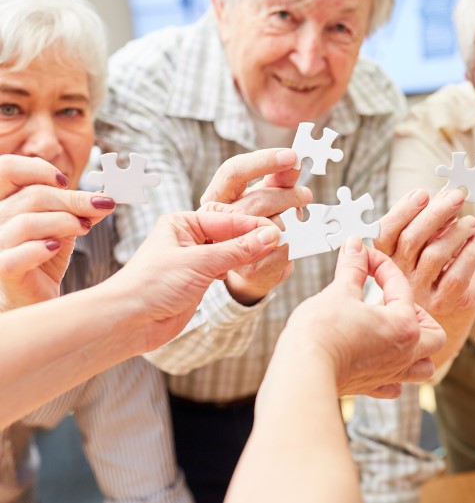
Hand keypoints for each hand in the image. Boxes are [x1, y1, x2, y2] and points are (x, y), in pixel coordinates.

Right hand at [0, 155, 114, 309]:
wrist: (34, 296)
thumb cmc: (44, 256)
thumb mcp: (64, 225)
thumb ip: (80, 209)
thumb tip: (106, 196)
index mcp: (3, 203)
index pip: (7, 169)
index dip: (38, 169)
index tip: (66, 182)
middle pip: (31, 196)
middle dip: (72, 200)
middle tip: (99, 207)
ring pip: (27, 222)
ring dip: (64, 222)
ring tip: (83, 229)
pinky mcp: (2, 269)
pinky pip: (19, 254)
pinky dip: (43, 248)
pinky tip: (56, 247)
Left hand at [104, 210, 281, 350]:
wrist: (129, 321)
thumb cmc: (151, 285)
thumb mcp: (200, 263)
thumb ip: (237, 250)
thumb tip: (269, 236)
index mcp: (183, 222)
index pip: (226, 218)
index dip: (252, 225)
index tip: (276, 231)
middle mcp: (189, 237)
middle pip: (231, 232)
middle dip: (254, 237)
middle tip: (280, 242)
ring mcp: (195, 258)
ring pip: (232, 250)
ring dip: (250, 253)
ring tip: (273, 253)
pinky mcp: (200, 278)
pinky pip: (228, 267)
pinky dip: (242, 267)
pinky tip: (256, 266)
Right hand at [199, 148, 310, 303]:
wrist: (251, 267)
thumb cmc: (255, 224)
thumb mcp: (264, 195)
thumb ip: (278, 179)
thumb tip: (295, 161)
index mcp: (217, 197)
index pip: (233, 171)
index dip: (264, 161)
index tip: (293, 156)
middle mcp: (217, 221)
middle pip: (259, 199)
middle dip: (289, 195)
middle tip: (306, 195)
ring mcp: (229, 246)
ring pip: (272, 225)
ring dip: (293, 220)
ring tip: (299, 219)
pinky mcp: (249, 268)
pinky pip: (282, 248)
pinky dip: (296, 241)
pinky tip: (296, 238)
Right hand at [282, 237, 445, 397]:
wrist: (303, 370)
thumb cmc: (322, 333)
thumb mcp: (339, 291)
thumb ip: (353, 268)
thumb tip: (355, 247)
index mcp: (404, 325)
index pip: (400, 286)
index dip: (381, 265)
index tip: (365, 257)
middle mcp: (405, 353)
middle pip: (434, 335)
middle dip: (419, 314)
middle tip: (393, 301)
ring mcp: (390, 373)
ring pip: (423, 366)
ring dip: (417, 349)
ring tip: (395, 332)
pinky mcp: (370, 387)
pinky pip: (395, 386)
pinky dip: (394, 375)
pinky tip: (380, 361)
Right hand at [375, 188, 474, 365]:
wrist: (446, 311)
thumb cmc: (435, 268)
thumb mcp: (427, 243)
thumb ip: (430, 221)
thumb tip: (445, 194)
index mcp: (386, 257)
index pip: (386, 231)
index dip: (404, 210)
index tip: (424, 193)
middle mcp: (399, 275)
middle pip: (412, 240)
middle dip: (436, 214)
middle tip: (457, 197)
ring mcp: (420, 292)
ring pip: (435, 256)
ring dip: (456, 232)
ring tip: (471, 222)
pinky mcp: (444, 303)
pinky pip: (457, 277)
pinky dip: (470, 255)